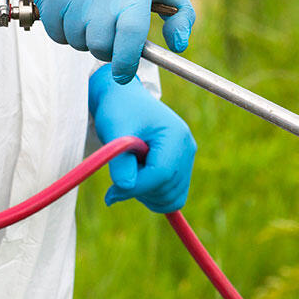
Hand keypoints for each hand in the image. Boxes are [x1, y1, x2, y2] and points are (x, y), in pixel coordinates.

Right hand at [32, 0, 194, 83]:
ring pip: (77, 43)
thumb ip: (180, 13)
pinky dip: (63, 30)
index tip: (125, 73)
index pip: (131, 35)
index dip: (127, 62)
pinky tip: (71, 9)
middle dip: (105, 49)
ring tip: (89, 13)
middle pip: (101, 46)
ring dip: (83, 38)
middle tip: (108, 32)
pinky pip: (56, 34)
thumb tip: (178, 46)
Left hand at [88, 65, 195, 212]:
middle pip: (168, 190)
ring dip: (146, 195)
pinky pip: (173, 197)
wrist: (126, 100)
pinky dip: (153, 196)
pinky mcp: (182, 168)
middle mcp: (186, 149)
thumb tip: (126, 186)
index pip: (161, 175)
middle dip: (140, 191)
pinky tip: (138, 180)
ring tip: (131, 171)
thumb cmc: (120, 110)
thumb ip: (120, 160)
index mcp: (175, 135)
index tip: (111, 192)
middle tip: (119, 176)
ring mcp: (186, 159)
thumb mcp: (114, 131)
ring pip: (171, 199)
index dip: (136, 188)